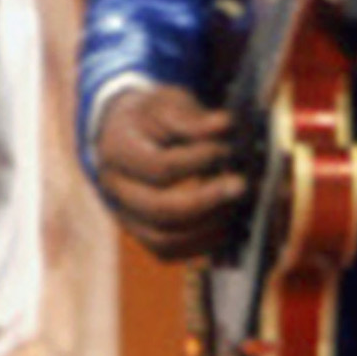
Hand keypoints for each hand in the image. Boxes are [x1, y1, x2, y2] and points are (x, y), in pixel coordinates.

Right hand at [86, 82, 253, 264]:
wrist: (128, 135)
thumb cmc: (153, 118)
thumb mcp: (168, 103)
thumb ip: (193, 118)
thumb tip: (225, 125)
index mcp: (116, 151)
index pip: (159, 167)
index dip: (197, 161)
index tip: (227, 148)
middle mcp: (114, 190)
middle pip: (159, 210)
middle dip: (207, 200)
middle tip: (242, 185)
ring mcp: (125, 216)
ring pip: (164, 239)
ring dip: (207, 228)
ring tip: (237, 207)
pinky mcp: (141, 233)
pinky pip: (169, 252)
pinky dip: (200, 244)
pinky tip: (227, 226)